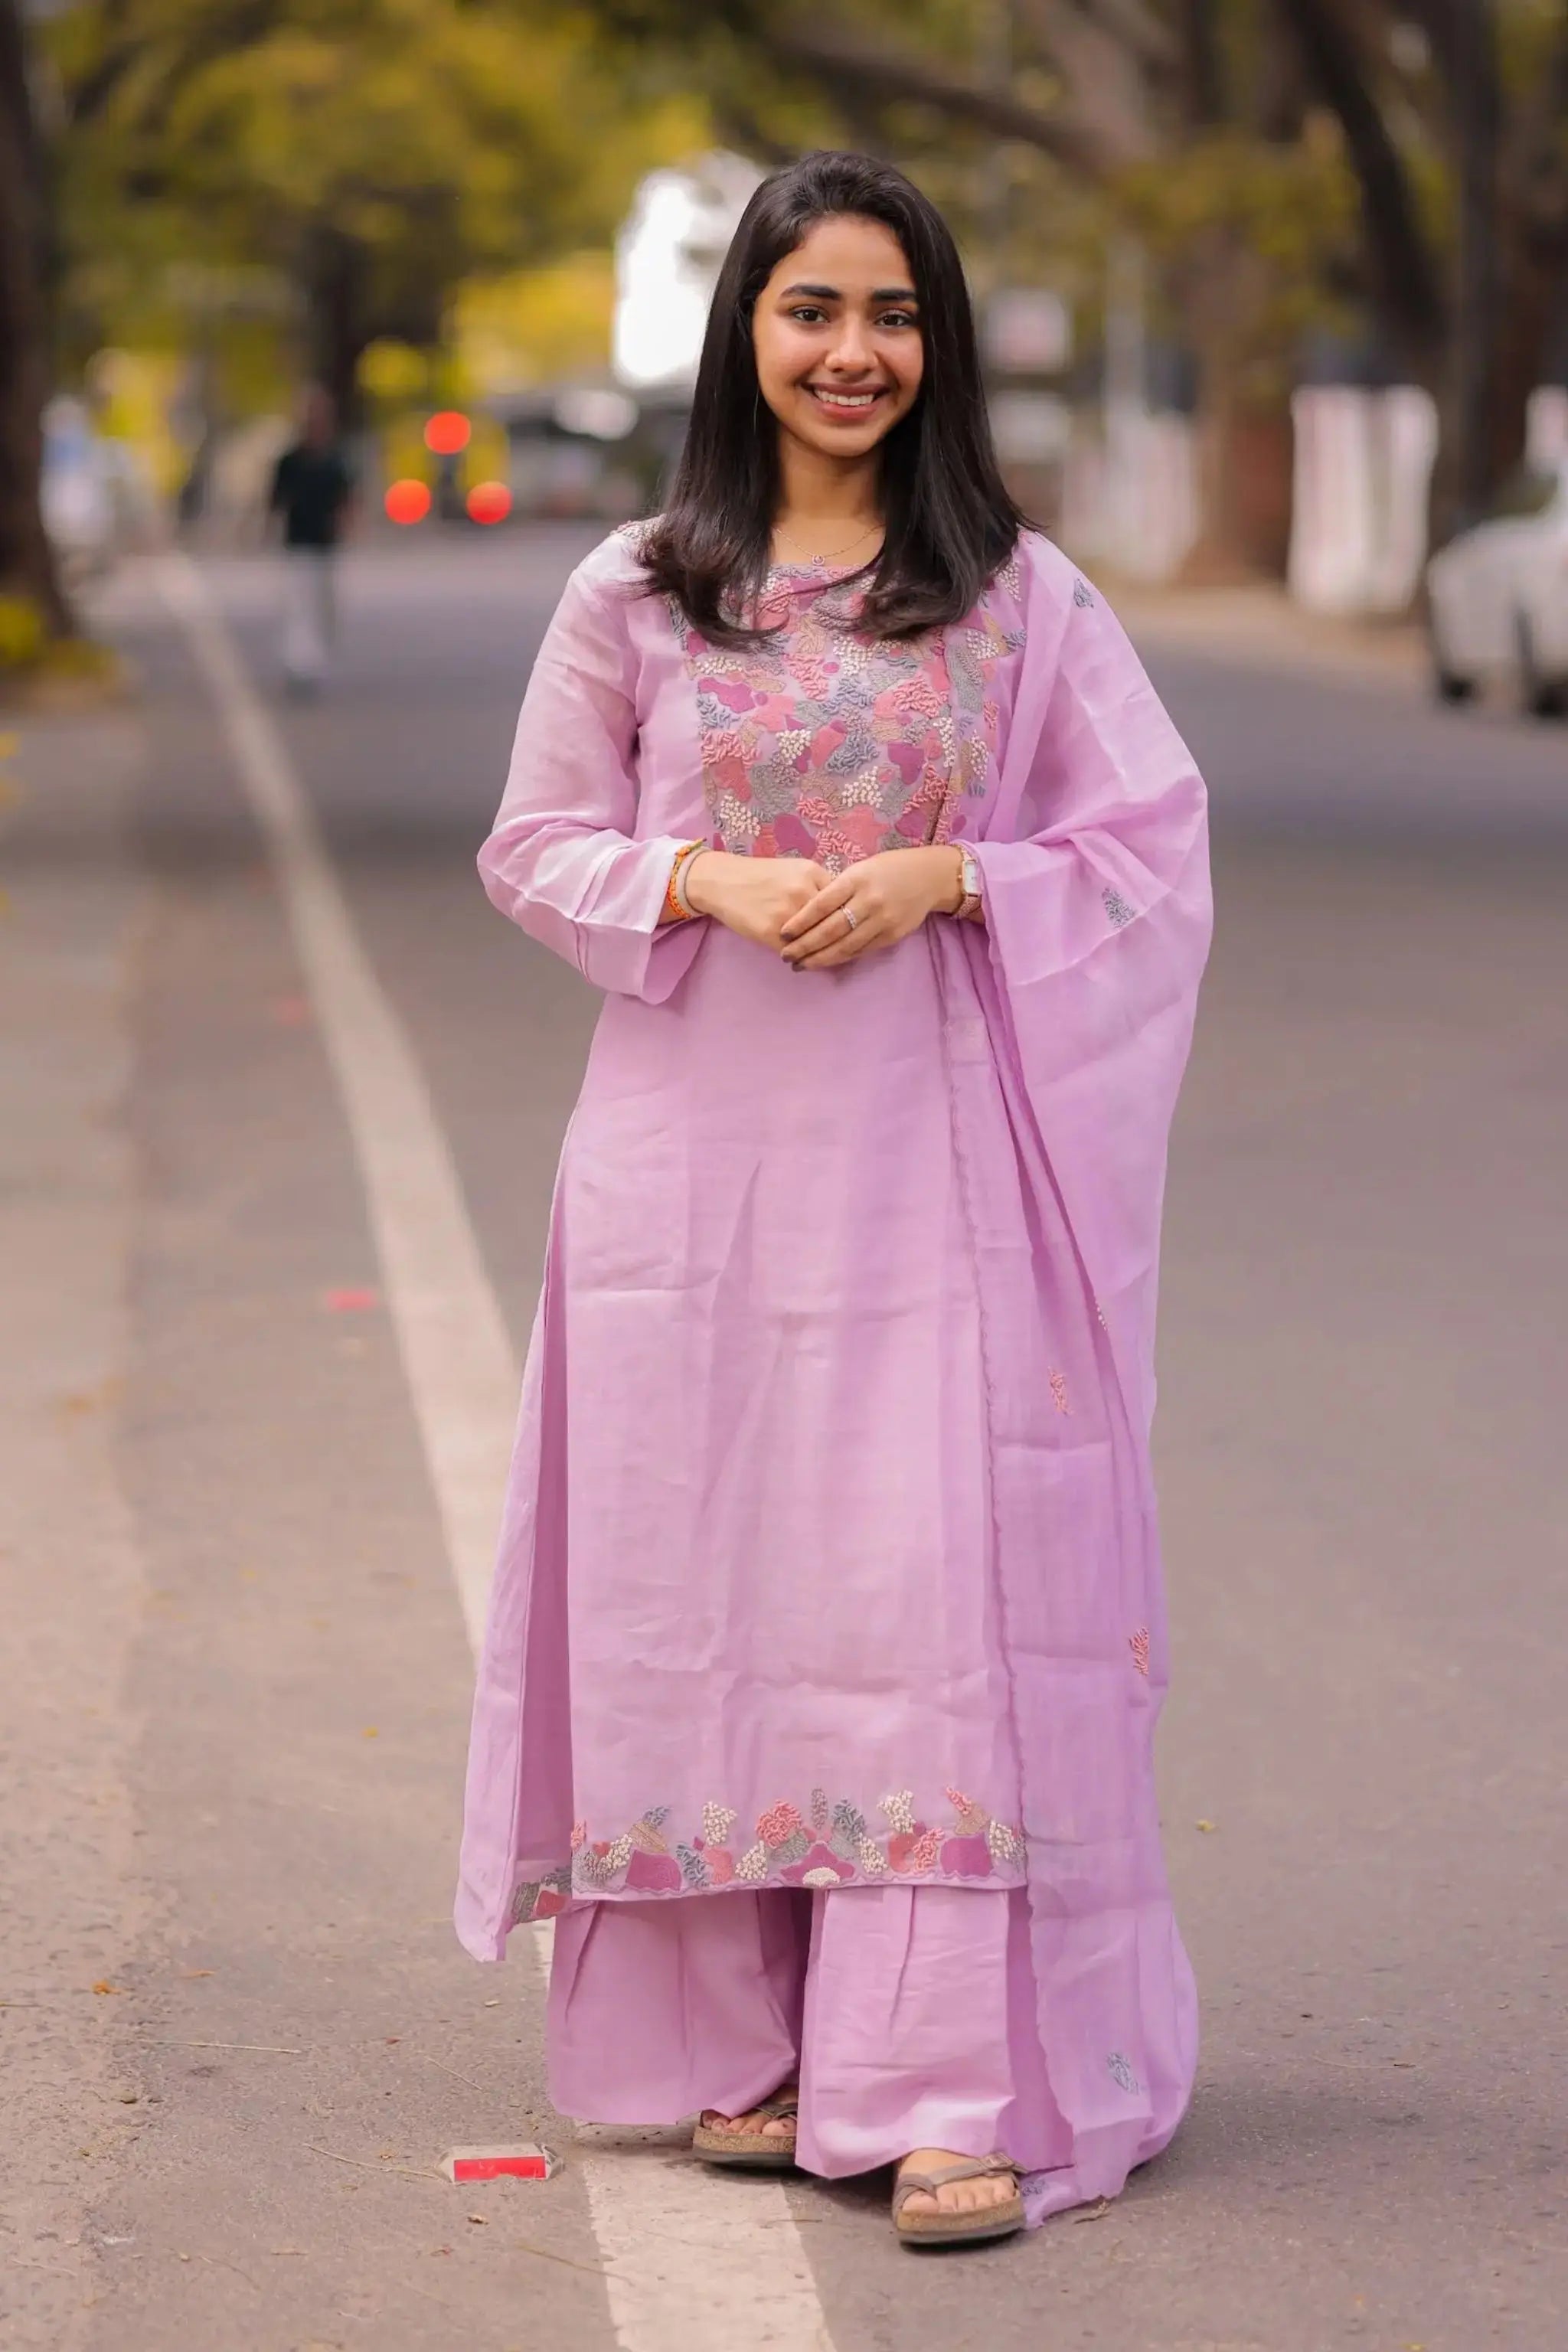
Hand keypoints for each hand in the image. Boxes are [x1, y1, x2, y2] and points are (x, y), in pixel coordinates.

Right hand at [684, 850, 832, 948]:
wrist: (723, 882)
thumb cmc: (761, 877)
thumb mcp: (795, 870)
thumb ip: (819, 886)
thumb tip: (844, 910)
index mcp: (813, 872)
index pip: (843, 902)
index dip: (846, 918)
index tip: (845, 928)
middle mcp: (804, 891)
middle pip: (833, 924)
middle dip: (834, 939)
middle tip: (835, 949)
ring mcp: (789, 913)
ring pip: (816, 941)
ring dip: (818, 952)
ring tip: (815, 956)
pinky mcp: (772, 932)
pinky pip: (795, 951)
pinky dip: (799, 957)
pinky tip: (797, 958)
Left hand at [779, 847, 963, 970]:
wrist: (928, 876)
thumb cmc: (886, 869)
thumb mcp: (859, 869)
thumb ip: (836, 888)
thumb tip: (805, 911)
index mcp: (856, 879)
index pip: (821, 904)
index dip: (800, 922)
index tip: (783, 934)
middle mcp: (869, 900)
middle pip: (831, 929)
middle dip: (805, 946)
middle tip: (786, 956)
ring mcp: (882, 920)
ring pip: (845, 946)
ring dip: (820, 959)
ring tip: (801, 965)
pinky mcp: (892, 935)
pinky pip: (861, 951)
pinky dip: (841, 958)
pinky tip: (826, 962)